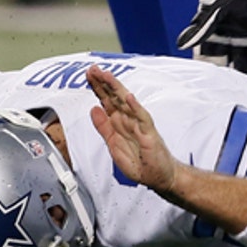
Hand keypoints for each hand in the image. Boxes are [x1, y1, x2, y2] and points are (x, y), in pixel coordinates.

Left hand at [88, 66, 176, 192]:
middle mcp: (129, 119)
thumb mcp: (113, 144)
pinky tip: (129, 97)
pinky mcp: (149, 133)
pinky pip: (142, 118)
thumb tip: (93, 109)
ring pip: (126, 103)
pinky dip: (135, 107)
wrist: (157, 176)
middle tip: (94, 70)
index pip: (106, 100)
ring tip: (107, 76)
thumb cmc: (139, 161)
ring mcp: (139, 124)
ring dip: (117, 89)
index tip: (89, 75)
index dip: (97, 88)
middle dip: (104, 83)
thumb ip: (103, 127)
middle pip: (114, 97)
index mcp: (119, 121)